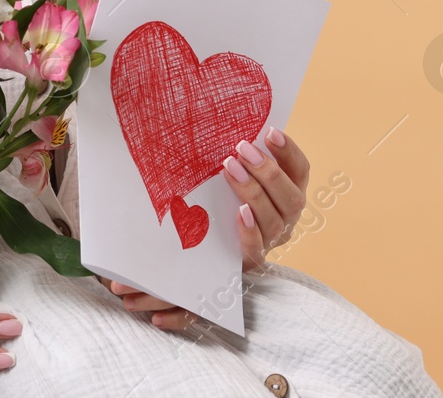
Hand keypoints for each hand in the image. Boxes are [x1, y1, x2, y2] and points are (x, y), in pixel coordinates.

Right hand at [99, 125, 310, 330]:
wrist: (241, 204)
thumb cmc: (209, 239)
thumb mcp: (193, 261)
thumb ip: (176, 292)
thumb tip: (142, 309)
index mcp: (250, 256)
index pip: (256, 251)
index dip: (252, 235)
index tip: (238, 215)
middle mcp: (275, 236)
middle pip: (276, 219)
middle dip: (254, 190)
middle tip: (229, 164)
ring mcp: (289, 211)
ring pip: (291, 199)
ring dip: (268, 171)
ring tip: (242, 147)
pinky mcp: (296, 184)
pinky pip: (301, 170)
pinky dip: (289, 152)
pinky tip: (269, 133)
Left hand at [222, 124, 309, 270]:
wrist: (223, 247)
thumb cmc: (233, 201)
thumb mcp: (244, 178)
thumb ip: (246, 161)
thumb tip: (234, 132)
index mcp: (290, 192)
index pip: (300, 171)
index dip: (289, 152)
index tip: (271, 133)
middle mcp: (288, 216)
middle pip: (290, 197)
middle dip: (267, 171)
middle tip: (242, 149)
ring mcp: (273, 238)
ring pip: (273, 219)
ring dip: (252, 191)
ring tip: (230, 169)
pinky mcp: (253, 257)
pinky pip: (256, 246)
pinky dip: (249, 229)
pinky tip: (239, 212)